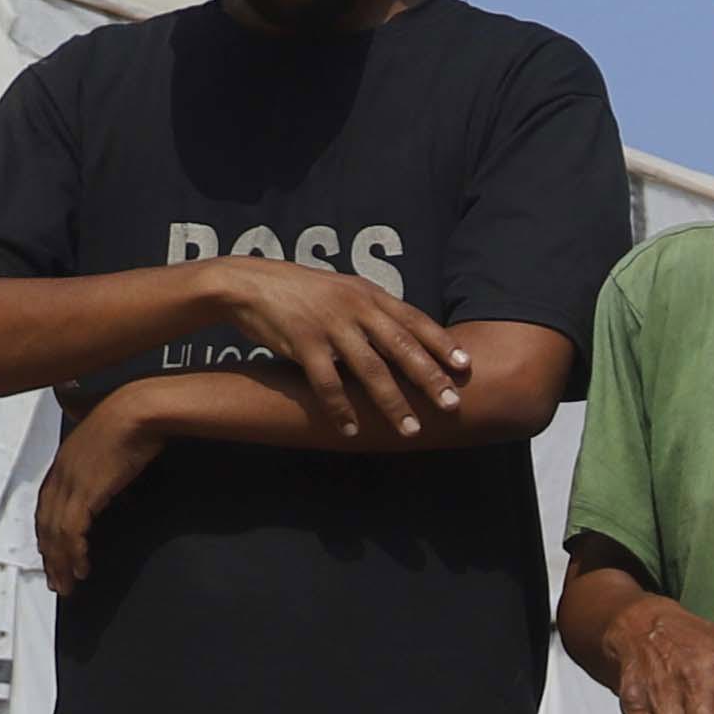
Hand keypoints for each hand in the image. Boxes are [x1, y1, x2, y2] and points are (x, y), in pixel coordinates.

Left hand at [34, 397, 162, 592]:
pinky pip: (73, 532)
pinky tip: (81, 568)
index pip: (48, 507)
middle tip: (57, 580)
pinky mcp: (86, 493)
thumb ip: (109, 466)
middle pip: (46, 524)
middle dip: (50, 556)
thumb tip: (120, 484)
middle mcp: (61, 476)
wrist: (139, 412)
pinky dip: (75, 553)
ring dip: (60, 562)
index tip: (55, 554)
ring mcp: (71, 484)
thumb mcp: (114, 446)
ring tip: (67, 584)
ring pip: (55, 533)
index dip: (49, 534)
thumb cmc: (133, 422)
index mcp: (65, 464)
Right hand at [198, 256, 474, 438]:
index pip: (415, 320)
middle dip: (429, 379)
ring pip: (370, 370)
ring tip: (410, 430)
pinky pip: (326, 382)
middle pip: (401, 347)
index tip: (466, 366)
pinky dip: (340, 408)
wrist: (247, 284)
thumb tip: (412, 335)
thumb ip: (376, 310)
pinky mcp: (301, 343)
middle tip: (452, 405)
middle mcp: (355, 308)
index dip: (442, 344)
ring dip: (392, 403)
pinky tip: (350, 430)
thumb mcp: (345, 290)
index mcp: (369, 295)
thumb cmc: (303, 292)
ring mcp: (329, 326)